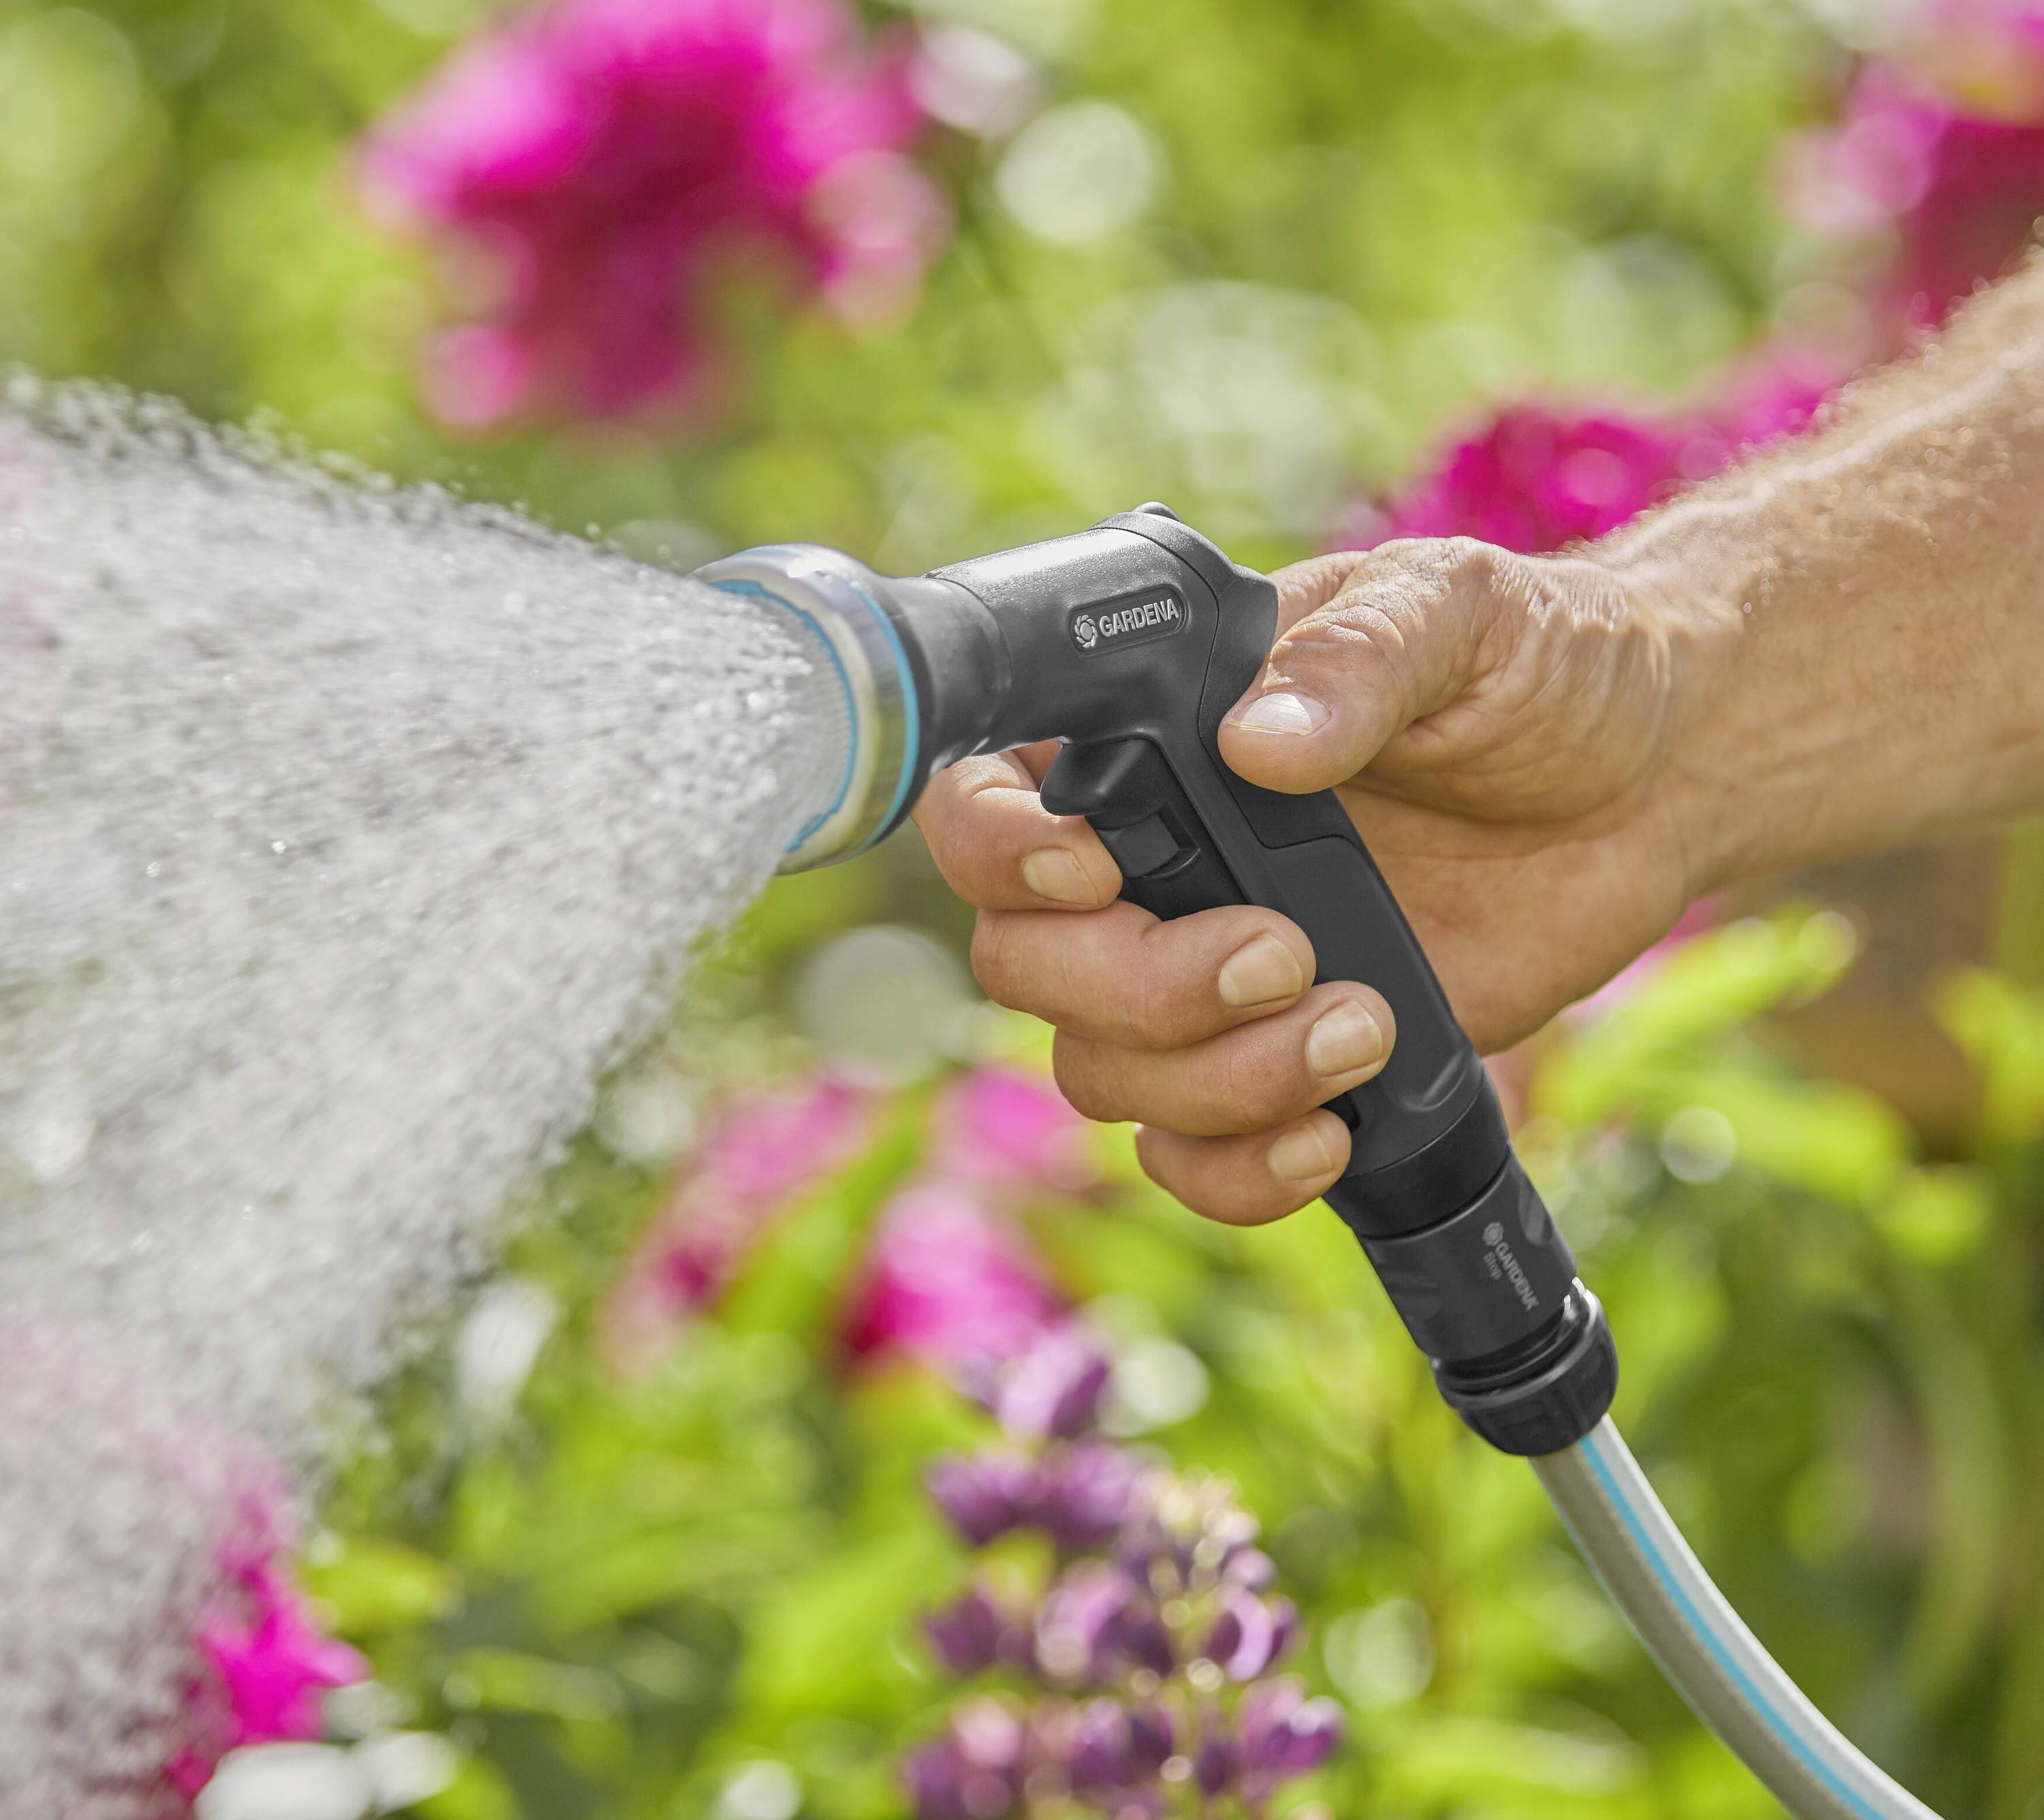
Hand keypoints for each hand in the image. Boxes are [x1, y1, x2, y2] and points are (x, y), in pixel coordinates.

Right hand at [913, 537, 1725, 1225]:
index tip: (1095, 869)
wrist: (1645, 783)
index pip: (988, 798)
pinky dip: (1236, 1170)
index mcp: (1154, 738)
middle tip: (1283, 952)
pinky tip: (1330, 1135)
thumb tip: (1261, 739)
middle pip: (1028, 964)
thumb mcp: (1457, 616)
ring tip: (1361, 1028)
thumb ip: (1360, 658)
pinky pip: (1189, 1154)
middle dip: (1137, 986)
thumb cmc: (1536, 669)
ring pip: (1103, 1073)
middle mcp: (1150, 862)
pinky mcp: (1273, 1063)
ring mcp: (1203, 973)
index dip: (997, 850)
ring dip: (1214, 1079)